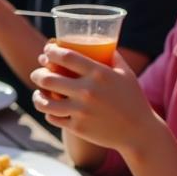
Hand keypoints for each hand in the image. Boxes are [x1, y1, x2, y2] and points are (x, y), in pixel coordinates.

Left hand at [30, 45, 150, 149]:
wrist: (139, 132)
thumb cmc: (133, 99)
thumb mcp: (126, 74)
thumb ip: (113, 57)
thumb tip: (103, 43)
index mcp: (99, 74)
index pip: (65, 56)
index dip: (51, 51)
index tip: (47, 50)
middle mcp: (87, 91)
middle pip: (47, 79)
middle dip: (37, 74)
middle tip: (37, 73)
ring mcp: (81, 111)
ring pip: (44, 102)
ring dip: (37, 96)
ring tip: (38, 93)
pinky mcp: (78, 127)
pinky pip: (52, 118)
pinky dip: (48, 112)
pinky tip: (49, 108)